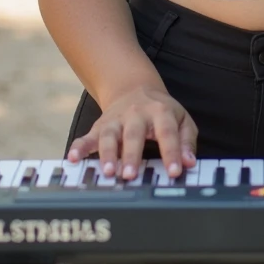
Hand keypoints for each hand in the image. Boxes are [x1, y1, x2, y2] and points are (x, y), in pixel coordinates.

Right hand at [67, 84, 197, 181]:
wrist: (135, 88)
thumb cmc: (161, 111)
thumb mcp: (181, 119)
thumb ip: (186, 141)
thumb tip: (189, 163)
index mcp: (161, 112)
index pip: (167, 133)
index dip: (172, 152)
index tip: (175, 172)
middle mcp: (137, 114)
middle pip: (134, 134)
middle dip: (131, 155)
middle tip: (130, 175)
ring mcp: (116, 119)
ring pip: (109, 135)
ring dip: (107, 154)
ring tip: (108, 172)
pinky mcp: (100, 126)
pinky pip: (88, 136)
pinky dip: (79, 147)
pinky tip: (73, 158)